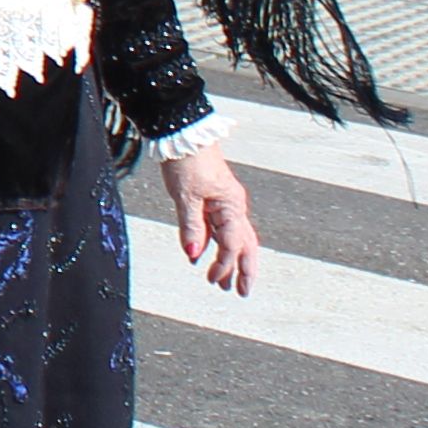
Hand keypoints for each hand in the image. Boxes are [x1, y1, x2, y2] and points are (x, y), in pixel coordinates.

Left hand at [160, 145, 259, 294]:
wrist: (183, 134)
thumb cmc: (186, 161)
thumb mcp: (185, 196)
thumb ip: (191, 227)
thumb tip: (194, 254)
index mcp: (232, 206)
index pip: (232, 244)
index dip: (223, 265)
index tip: (212, 280)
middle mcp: (233, 206)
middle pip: (244, 244)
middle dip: (243, 269)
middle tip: (240, 293)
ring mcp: (225, 203)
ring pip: (233, 237)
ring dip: (229, 260)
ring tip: (223, 282)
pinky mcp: (213, 198)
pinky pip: (219, 227)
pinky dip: (214, 243)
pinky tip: (203, 255)